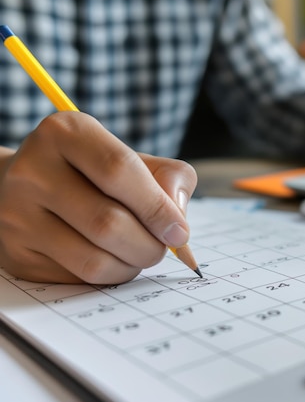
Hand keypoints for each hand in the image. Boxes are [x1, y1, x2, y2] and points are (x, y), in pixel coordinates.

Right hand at [0, 112, 196, 283]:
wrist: (30, 188)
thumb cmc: (95, 173)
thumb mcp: (135, 158)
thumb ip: (169, 177)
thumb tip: (177, 222)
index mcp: (66, 133)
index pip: (119, 169)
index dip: (158, 206)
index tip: (180, 231)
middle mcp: (33, 171)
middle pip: (108, 222)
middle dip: (150, 244)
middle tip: (163, 247)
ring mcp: (17, 215)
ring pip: (94, 260)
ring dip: (133, 264)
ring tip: (142, 252)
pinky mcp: (18, 253)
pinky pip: (80, 278)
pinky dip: (112, 275)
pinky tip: (115, 259)